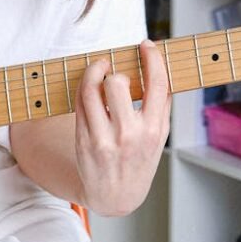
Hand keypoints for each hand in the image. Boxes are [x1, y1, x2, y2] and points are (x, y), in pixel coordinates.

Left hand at [74, 39, 170, 215]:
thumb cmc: (139, 160)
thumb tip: (158, 67)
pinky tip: (90, 87)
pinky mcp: (84, 139)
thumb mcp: (159, 137)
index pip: (157, 84)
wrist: (115, 196)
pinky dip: (84, 87)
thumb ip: (161, 105)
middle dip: (114, 71)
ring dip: (94, 72)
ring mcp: (104, 138)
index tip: (146, 45)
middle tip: (113, 72)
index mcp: (155, 129)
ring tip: (98, 70)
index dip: (152, 58)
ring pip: (92, 89)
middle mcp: (129, 134)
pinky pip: (80, 102)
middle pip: (117, 82)